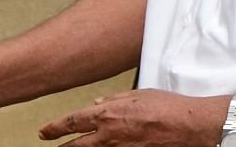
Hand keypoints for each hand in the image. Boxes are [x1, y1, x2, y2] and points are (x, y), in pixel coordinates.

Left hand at [37, 89, 226, 146]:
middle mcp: (110, 135)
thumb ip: (113, 99)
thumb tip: (96, 103)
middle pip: (76, 146)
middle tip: (52, 145)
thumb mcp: (136, 94)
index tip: (44, 132)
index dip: (55, 128)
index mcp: (108, 114)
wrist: (190, 126)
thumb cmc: (168, 107)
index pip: (72, 122)